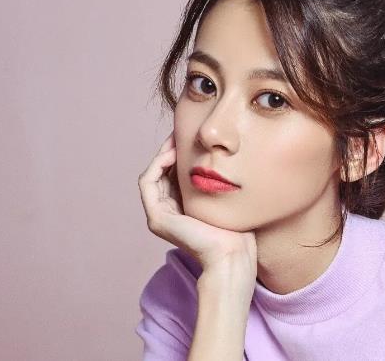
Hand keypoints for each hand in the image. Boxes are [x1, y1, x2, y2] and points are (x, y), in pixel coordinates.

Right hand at [137, 130, 257, 280]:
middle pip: (162, 173)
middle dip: (169, 150)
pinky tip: (172, 153)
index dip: (178, 154)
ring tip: (176, 139)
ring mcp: (159, 216)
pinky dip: (157, 164)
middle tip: (180, 132)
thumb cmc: (236, 229)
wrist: (233, 253)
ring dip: (162, 154)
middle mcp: (167, 213)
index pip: (173, 175)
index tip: (189, 137)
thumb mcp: (224, 197)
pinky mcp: (157, 218)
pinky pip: (148, 182)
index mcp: (182, 209)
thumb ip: (215, 181)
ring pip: (153, 175)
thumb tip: (220, 157)